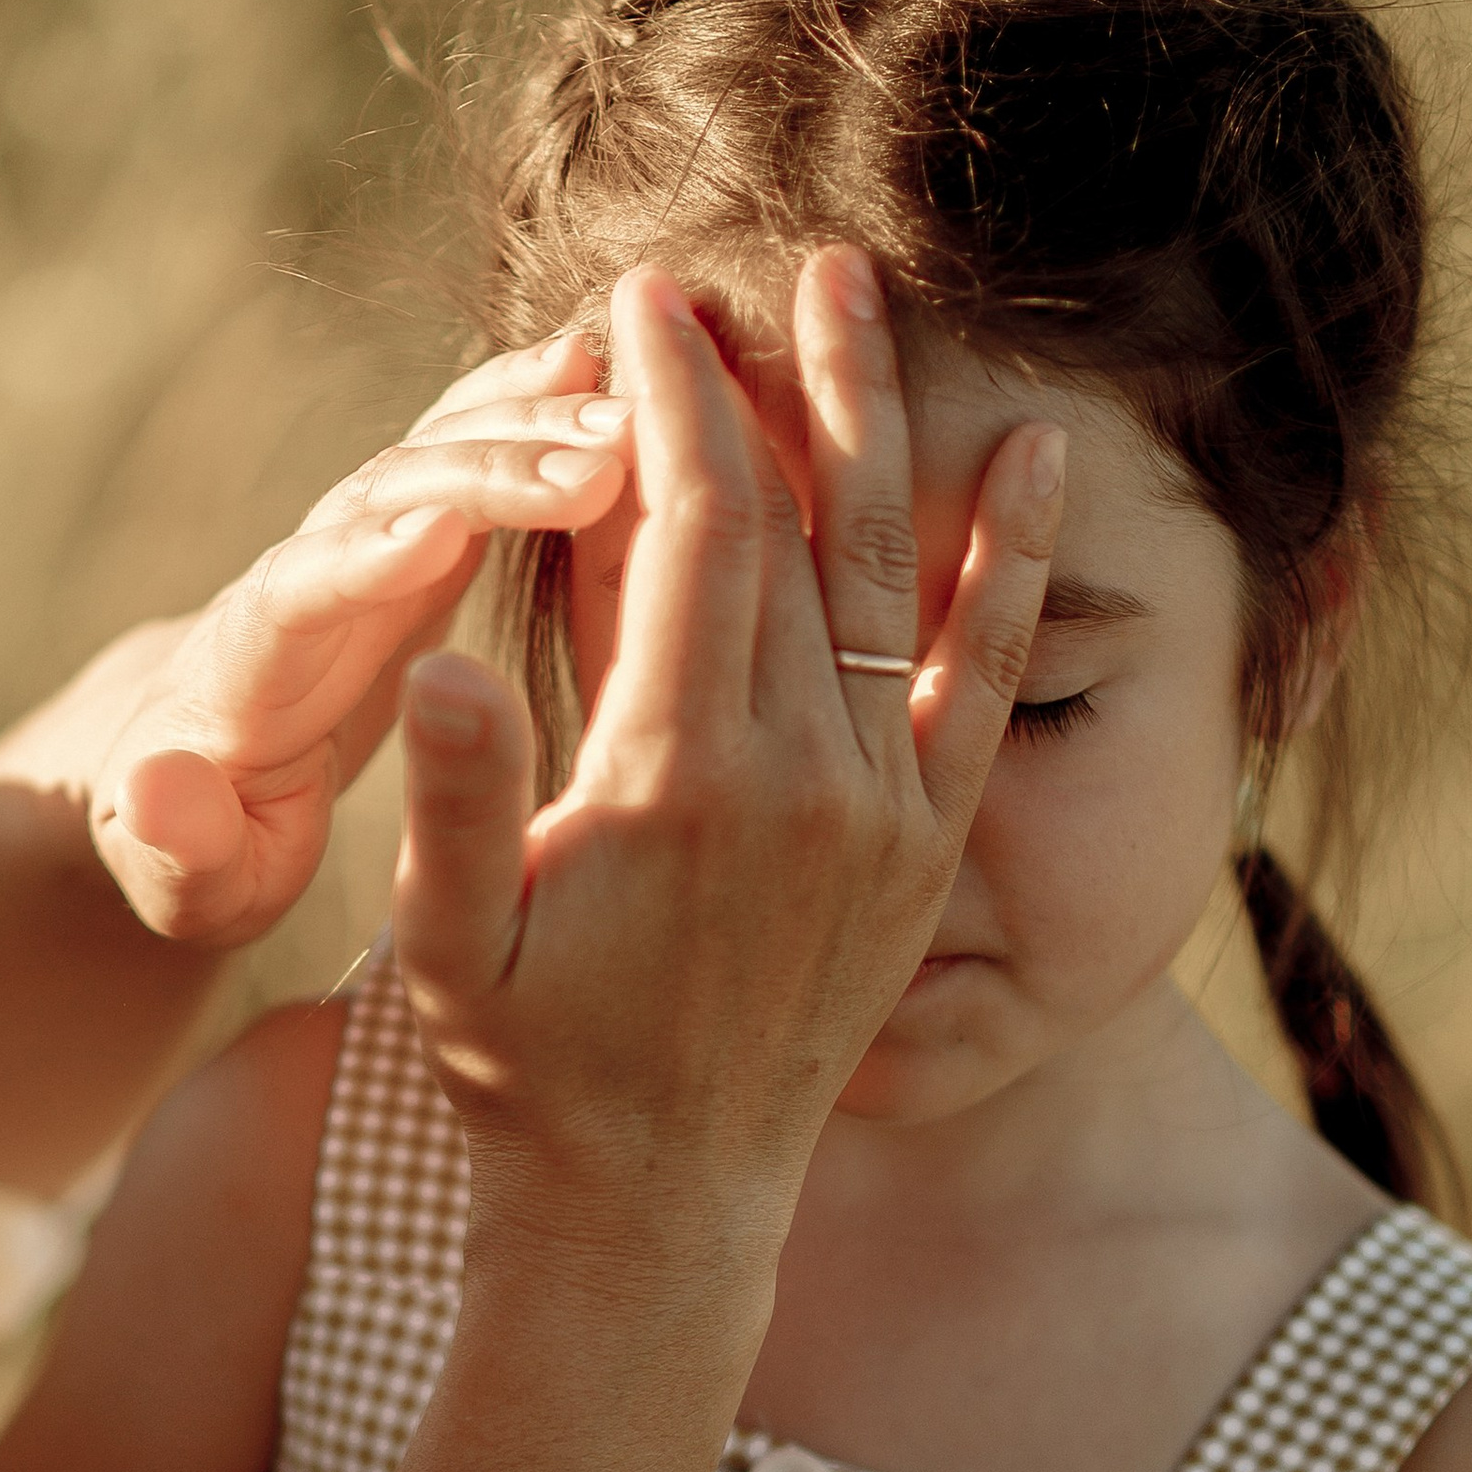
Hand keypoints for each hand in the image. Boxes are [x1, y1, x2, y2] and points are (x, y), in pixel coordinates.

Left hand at [86, 335, 629, 945]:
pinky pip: (463, 454)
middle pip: (378, 501)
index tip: (439, 537)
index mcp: (241, 674)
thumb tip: (154, 799)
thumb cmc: (203, 855)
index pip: (295, 596)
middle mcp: (294, 582)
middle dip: (483, 474)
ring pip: (430, 458)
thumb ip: (174, 844)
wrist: (200, 784)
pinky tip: (601, 367)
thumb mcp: (182, 880)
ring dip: (526, 427)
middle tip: (597, 463)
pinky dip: (524, 406)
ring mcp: (352, 548)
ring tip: (632, 415)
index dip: (361, 559)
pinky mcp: (406, 539)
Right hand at [389, 252, 1065, 1258]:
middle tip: (730, 268)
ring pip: (889, 572)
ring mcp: (880, 809)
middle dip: (756, 380)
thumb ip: (449, 802)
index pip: (690, 529)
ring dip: (877, 421)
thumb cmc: (527, 1066)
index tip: (639, 302)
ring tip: (859, 293)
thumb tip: (431, 666)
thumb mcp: (450, 944)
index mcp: (676, 778)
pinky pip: (982, 679)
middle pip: (792, 525)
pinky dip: (1013, 565)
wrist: (657, 1203)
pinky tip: (1040, 457)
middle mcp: (800, 779)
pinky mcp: (926, 844)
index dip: (668, 399)